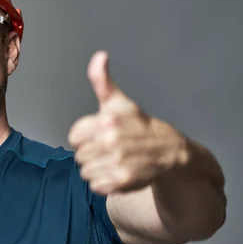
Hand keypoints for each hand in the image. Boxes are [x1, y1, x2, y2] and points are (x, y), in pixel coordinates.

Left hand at [68, 51, 185, 194]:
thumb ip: (102, 81)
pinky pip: (96, 186)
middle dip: (91, 153)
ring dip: (96, 169)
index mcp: (106, 121)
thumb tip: (99, 57)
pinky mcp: (122, 181)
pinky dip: (104, 183)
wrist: (168, 150)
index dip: (84, 137)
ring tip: (113, 160)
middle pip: (79, 156)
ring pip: (85, 172)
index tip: (99, 135)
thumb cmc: (139, 124)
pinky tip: (117, 172)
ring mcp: (117, 162)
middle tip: (109, 148)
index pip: (74, 137)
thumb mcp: (119, 101)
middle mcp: (111, 141)